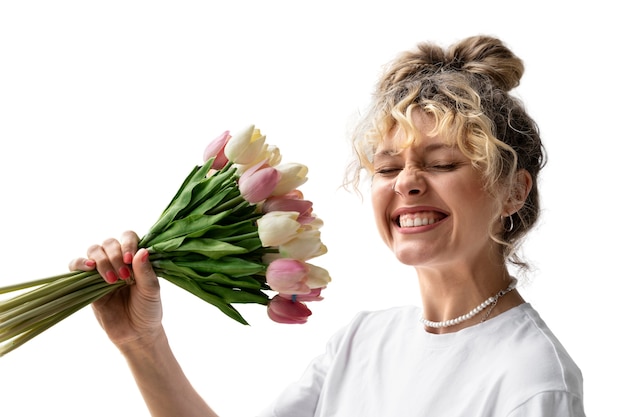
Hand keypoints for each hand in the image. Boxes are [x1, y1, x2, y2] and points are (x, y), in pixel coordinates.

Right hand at [69, 231, 163, 349]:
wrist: (136, 333)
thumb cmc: (148, 309)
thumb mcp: (152, 291)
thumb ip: (146, 272)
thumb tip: (142, 251)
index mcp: (135, 258)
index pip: (128, 237)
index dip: (128, 244)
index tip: (131, 259)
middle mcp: (118, 260)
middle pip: (109, 242)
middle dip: (116, 256)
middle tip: (124, 276)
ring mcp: (101, 271)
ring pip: (94, 250)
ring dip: (101, 261)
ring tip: (111, 279)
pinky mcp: (87, 284)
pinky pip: (75, 266)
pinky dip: (79, 263)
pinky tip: (89, 268)